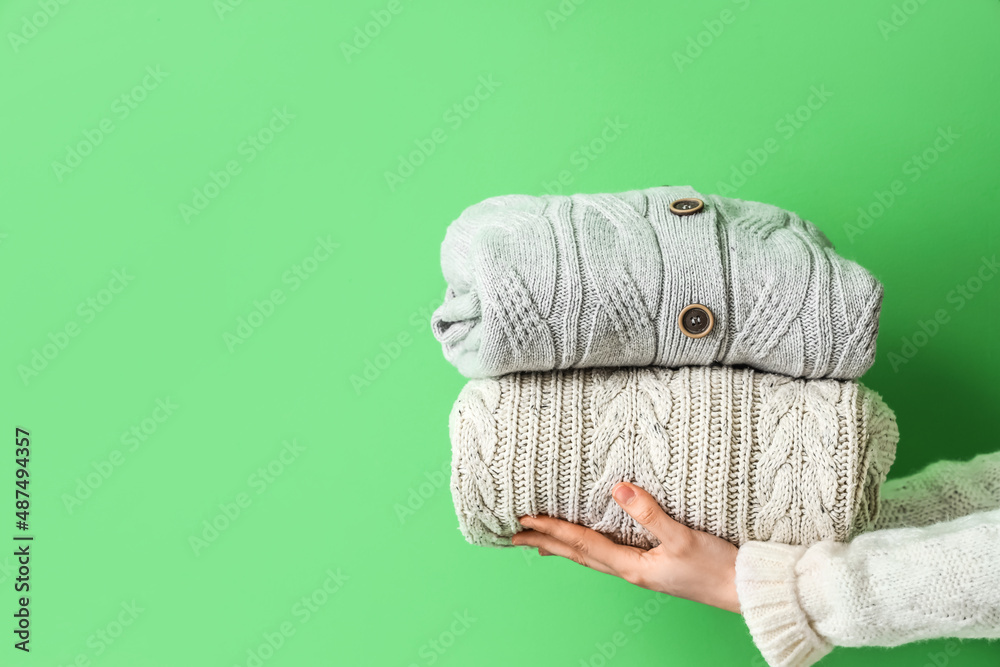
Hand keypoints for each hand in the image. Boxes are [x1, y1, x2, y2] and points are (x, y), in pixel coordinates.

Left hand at [510, 482, 740, 613]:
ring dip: (562, 547)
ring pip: (589, 557)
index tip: (526, 519)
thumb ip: (650, 514)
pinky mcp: (651, 566)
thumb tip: (618, 488)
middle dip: (545, 543)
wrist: (744, 590)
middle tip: (514, 535)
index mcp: (631, 566)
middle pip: (577, 554)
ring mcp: (639, 570)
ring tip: (540, 542)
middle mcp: (629, 571)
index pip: (582, 543)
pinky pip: (607, 555)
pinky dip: (586, 548)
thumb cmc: (716, 568)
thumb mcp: (682, 538)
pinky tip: (588, 544)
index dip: (552, 529)